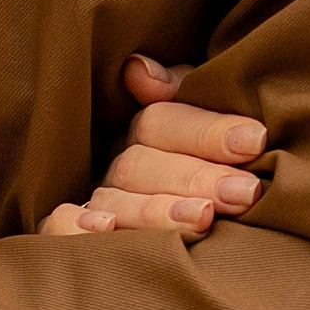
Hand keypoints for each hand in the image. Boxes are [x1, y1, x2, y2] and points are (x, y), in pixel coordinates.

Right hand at [39, 55, 274, 239]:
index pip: (164, 122)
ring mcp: (97, 202)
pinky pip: (55, 225)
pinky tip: (103, 229)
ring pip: (113, 200)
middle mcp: (119, 165)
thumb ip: (181, 90)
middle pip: (142, 164)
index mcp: (149, 132)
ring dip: (155, 210)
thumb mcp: (209, 118)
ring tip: (203, 218)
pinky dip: (71, 226)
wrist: (212, 239)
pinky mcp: (73, 235)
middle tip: (244, 192)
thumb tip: (138, 70)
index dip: (207, 131)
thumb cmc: (224, 163)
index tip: (255, 140)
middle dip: (196, 177)